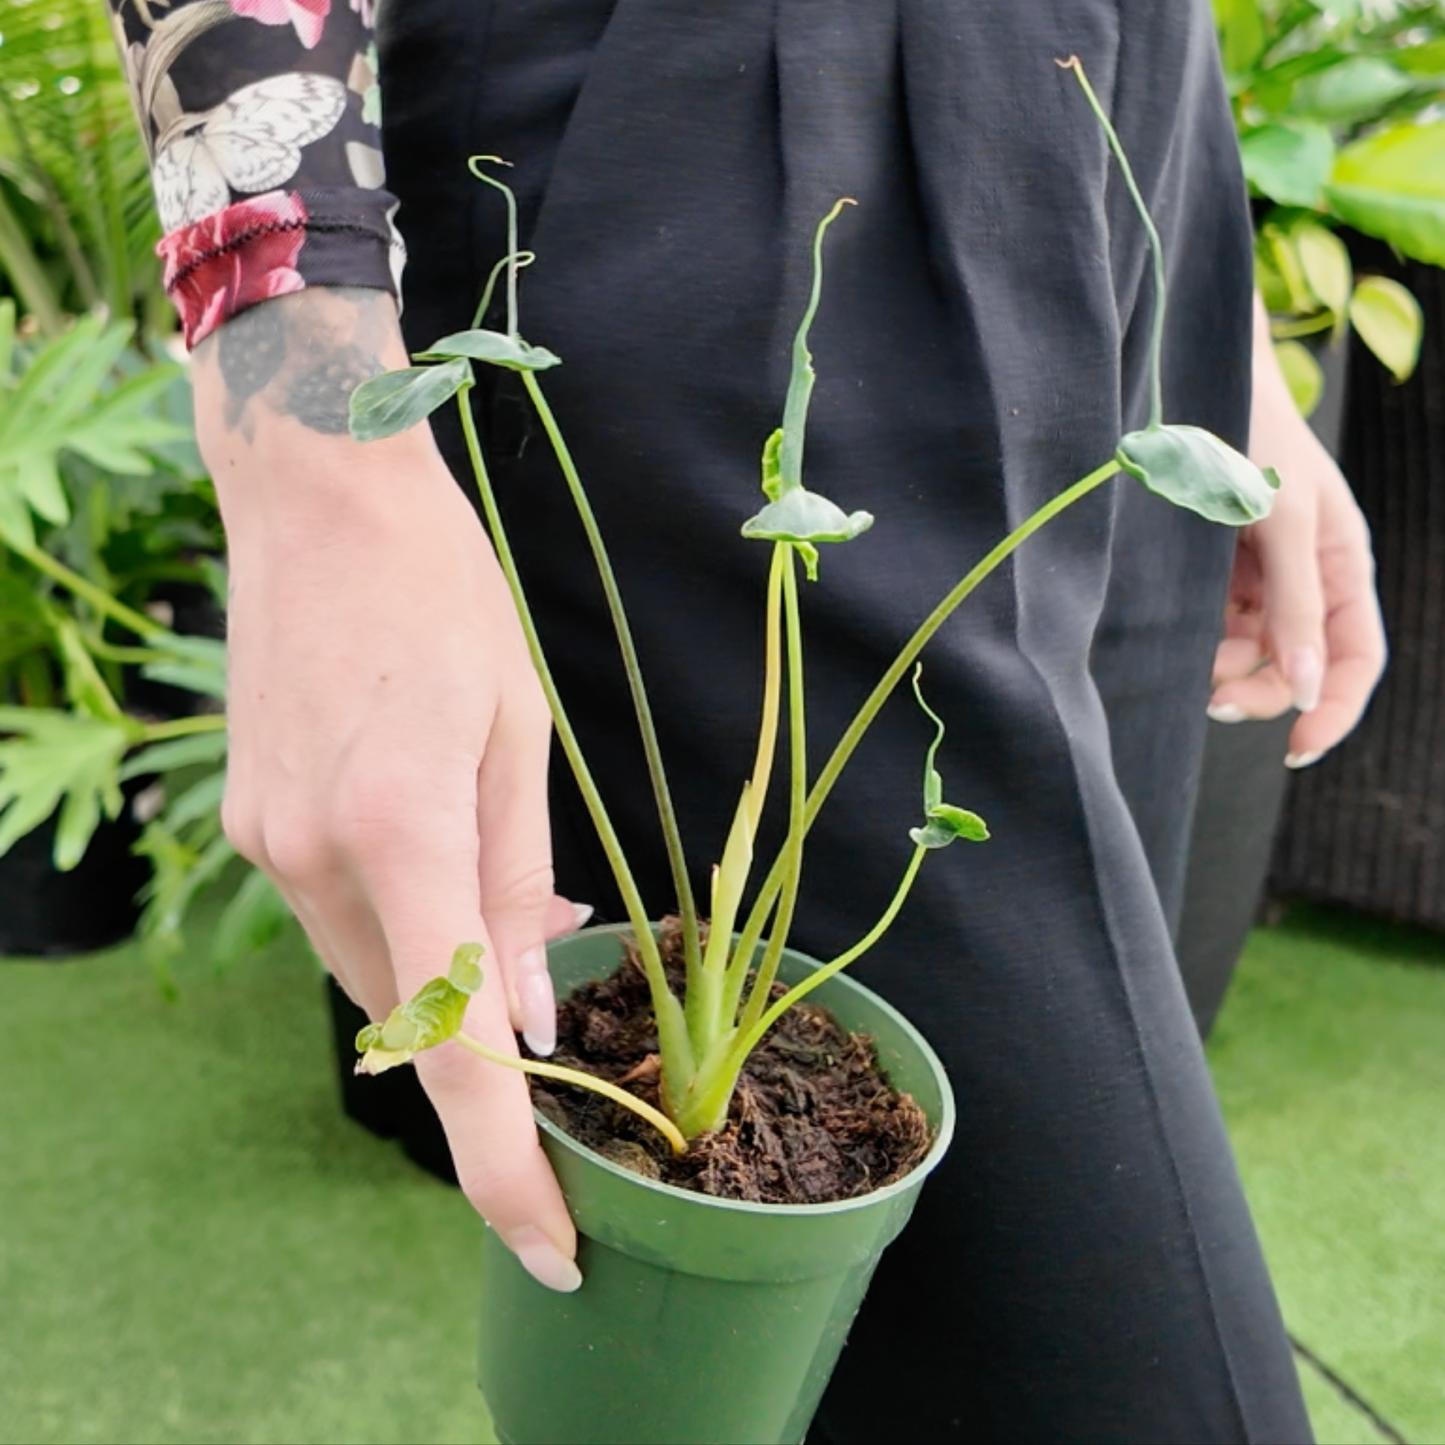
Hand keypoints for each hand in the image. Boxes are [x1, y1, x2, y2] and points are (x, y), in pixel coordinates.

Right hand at [195, 288, 583, 1290]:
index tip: (551, 1242)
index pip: (453, 1043)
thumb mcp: (518, 731)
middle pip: (411, 1013)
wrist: (319, 501)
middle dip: (483, 1030)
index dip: (503, 1161)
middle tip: (557, 973)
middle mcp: (309, 857)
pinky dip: (397, 915)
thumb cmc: (444, 598)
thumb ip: (519, 883)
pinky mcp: (251, 823)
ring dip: (439, 962)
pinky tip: (436, 855)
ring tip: (500, 886)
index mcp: (397, 830)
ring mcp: (265, 843)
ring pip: (372, 966)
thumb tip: (523, 1015)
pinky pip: (338, 913)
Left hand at [1208, 297, 1386, 766]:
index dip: (1335, 708)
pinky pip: (1211, 625)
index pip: (1356, 656)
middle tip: (1211, 697)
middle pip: (1296, 665)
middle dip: (1260, 688)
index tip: (1295, 750)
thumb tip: (1309, 685)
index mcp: (1340, 562)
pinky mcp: (1212, 569)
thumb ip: (1296, 603)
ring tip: (1190, 657)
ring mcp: (1255, 575)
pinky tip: (1174, 633)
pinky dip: (1197, 639)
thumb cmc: (1248, 437)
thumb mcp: (1280, 520)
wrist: (1186, 385)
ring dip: (1222, 667)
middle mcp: (1302, 575)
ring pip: (1248, 653)